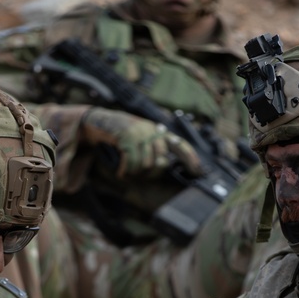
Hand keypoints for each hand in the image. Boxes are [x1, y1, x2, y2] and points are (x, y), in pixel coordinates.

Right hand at [80, 108, 201, 178]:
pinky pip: (132, 162)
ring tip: (128, 172)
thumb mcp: (142, 138)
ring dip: (135, 173)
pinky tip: (121, 172)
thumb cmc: (122, 134)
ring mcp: (140, 133)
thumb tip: (163, 167)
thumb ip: (154, 150)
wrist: (100, 121)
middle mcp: (152, 130)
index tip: (198, 171)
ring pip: (146, 164)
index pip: (180, 145)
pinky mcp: (127, 137)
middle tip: (139, 176)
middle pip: (161, 161)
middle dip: (151, 174)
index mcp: (159, 131)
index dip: (190, 158)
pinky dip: (125, 171)